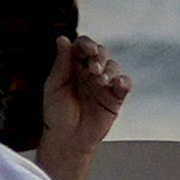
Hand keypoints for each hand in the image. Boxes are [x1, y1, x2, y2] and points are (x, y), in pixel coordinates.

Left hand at [37, 29, 131, 168]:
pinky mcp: (115, 98)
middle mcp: (90, 72)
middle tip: (93, 69)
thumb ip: (61, 63)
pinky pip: (124, 84)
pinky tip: (118, 84)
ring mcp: (103, 84)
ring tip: (100, 81)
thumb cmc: (56, 114)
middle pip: (101, 52)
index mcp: (73, 66)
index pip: (82, 47)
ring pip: (114, 66)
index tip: (88, 49)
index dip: (86, 44)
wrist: (67, 140)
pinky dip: (124, 82)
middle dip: (99, 57)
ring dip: (109, 70)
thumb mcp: (55, 86)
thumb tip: (63, 38)